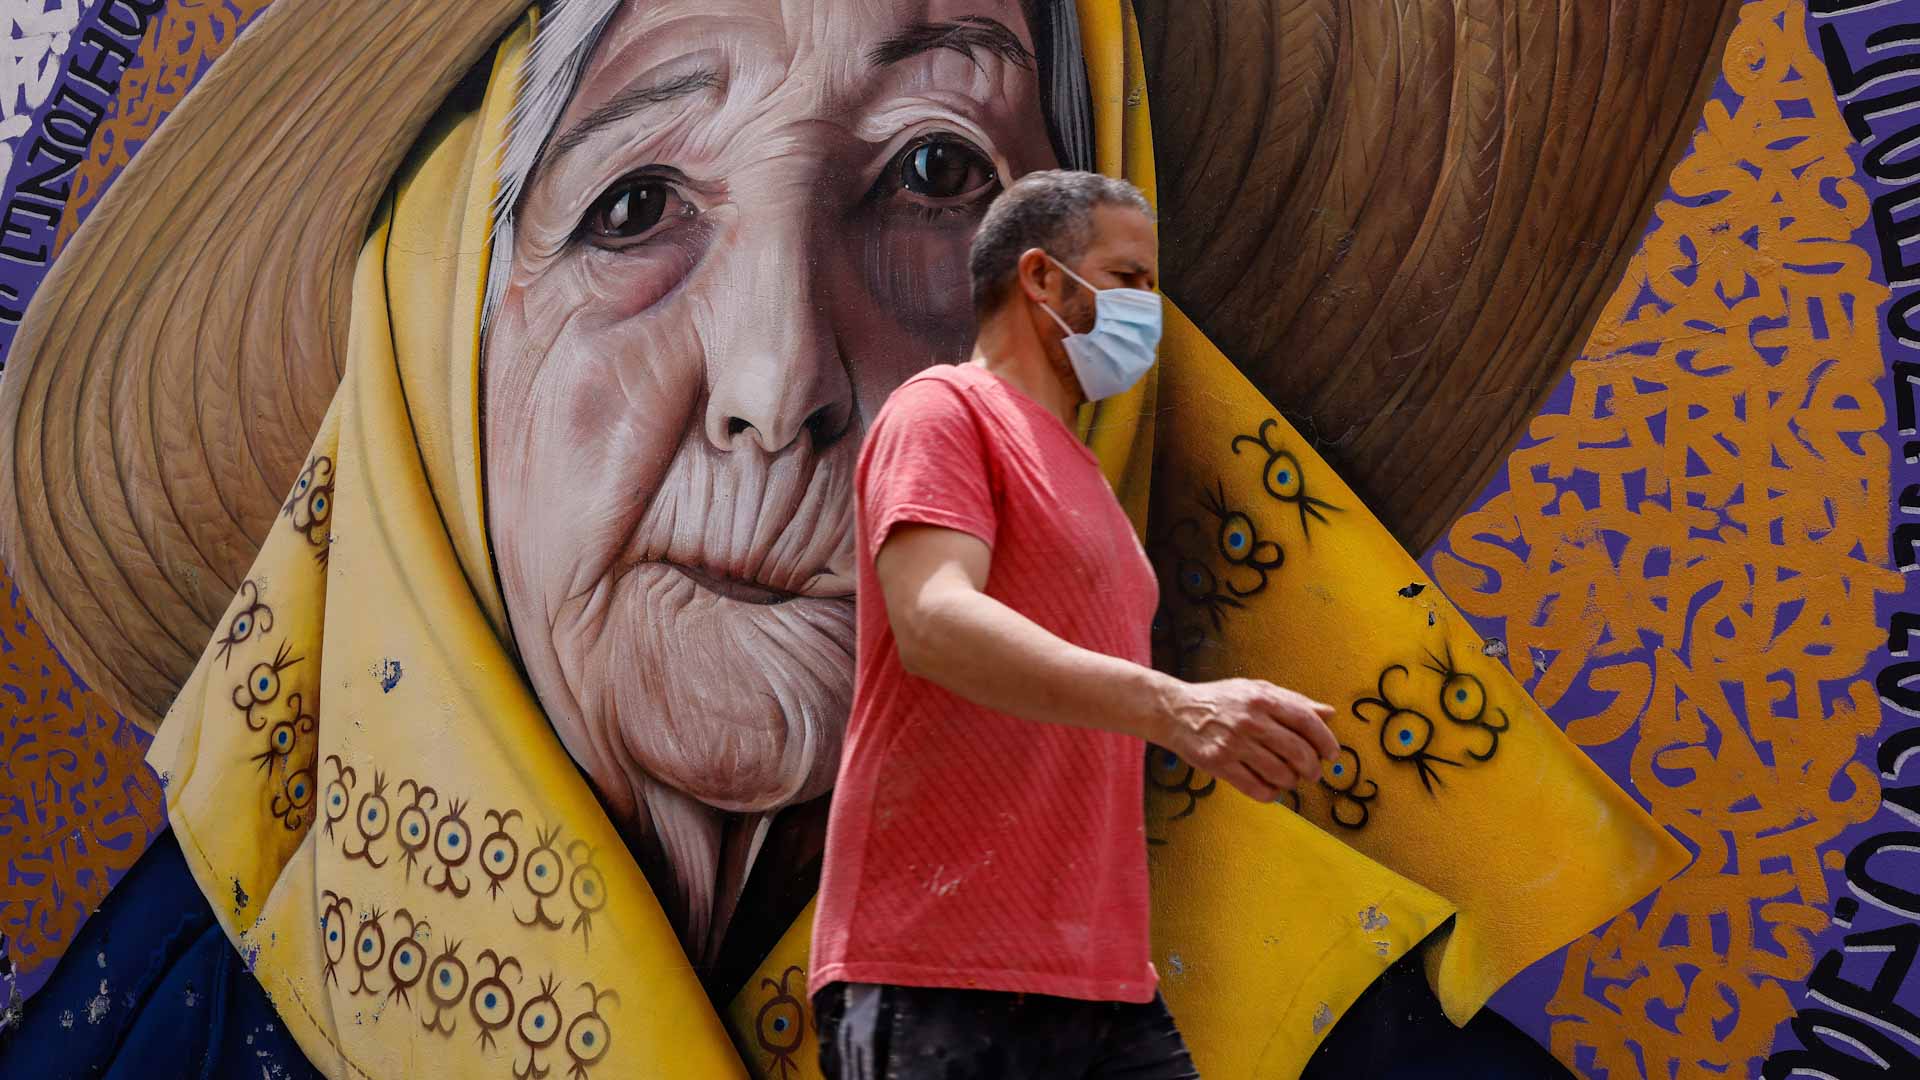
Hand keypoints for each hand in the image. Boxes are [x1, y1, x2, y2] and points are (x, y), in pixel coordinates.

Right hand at [1157, 678, 1338, 801]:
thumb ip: (1293, 701)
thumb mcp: (1256, 690)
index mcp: (1263, 699)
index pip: (1306, 721)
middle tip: (1312, 773)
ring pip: (1279, 773)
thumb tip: (1328, 713)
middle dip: (1312, 768)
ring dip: (1291, 782)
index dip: (1325, 740)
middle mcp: (1250, 721)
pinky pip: (1255, 788)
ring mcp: (1234, 743)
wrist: (1176, 711)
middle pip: (1297, 751)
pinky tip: (1270, 789)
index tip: (1331, 753)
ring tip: (1289, 780)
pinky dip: (1270, 793)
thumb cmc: (1220, 700)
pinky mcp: (1219, 764)